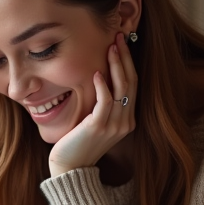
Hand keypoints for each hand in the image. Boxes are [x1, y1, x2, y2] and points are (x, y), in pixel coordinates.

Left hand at [48, 32, 137, 176]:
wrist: (70, 168)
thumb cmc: (78, 143)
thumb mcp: (95, 122)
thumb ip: (102, 105)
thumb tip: (99, 78)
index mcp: (127, 120)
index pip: (133, 85)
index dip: (128, 62)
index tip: (122, 43)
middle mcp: (125, 122)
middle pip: (131, 82)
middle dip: (125, 57)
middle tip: (119, 36)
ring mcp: (114, 125)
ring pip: (122, 88)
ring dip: (116, 65)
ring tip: (111, 46)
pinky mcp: (98, 127)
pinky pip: (105, 101)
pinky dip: (102, 85)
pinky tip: (96, 72)